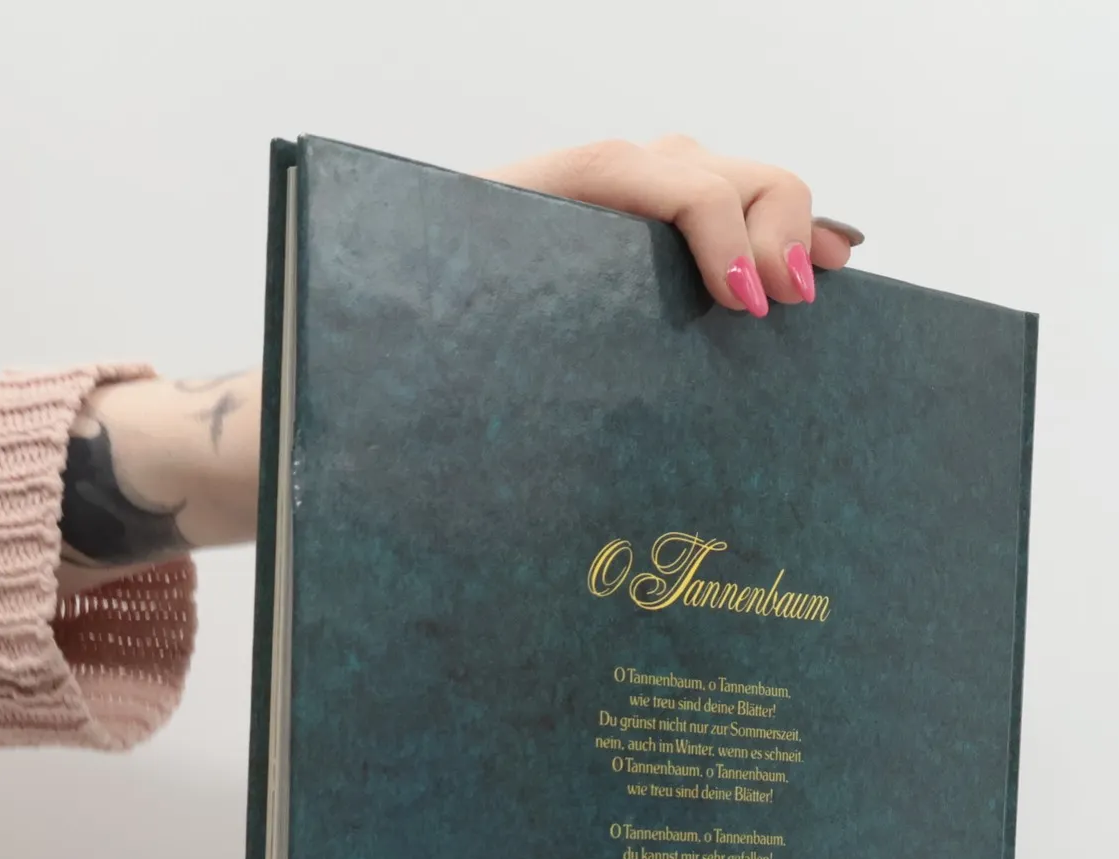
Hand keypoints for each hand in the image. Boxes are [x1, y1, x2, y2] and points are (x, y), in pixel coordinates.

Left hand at [58, 137, 864, 594]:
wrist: (320, 408)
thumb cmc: (364, 401)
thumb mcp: (414, 388)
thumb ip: (475, 393)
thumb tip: (572, 435)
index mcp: (526, 211)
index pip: (650, 171)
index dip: (718, 223)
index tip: (750, 304)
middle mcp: (572, 209)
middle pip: (706, 162)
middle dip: (768, 220)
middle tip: (779, 312)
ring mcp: (598, 240)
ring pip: (718, 189)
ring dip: (777, 235)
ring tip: (798, 312)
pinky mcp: (617, 285)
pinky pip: (704, 243)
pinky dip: (762, 259)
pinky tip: (796, 309)